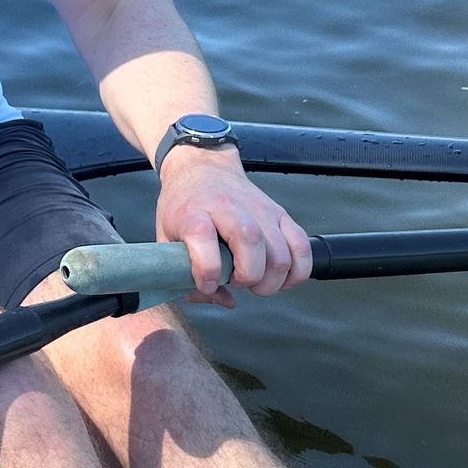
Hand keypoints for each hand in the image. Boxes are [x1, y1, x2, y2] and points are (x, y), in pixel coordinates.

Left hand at [154, 152, 312, 304]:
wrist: (203, 168)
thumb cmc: (184, 206)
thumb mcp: (166, 236)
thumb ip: (182, 273)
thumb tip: (221, 299)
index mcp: (193, 211)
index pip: (202, 236)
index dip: (206, 270)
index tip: (207, 284)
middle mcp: (229, 207)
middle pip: (250, 242)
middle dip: (248, 277)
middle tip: (238, 283)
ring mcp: (260, 209)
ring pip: (280, 251)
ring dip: (273, 279)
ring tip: (257, 283)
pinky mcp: (280, 213)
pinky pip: (301, 246)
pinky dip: (297, 270)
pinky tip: (282, 278)